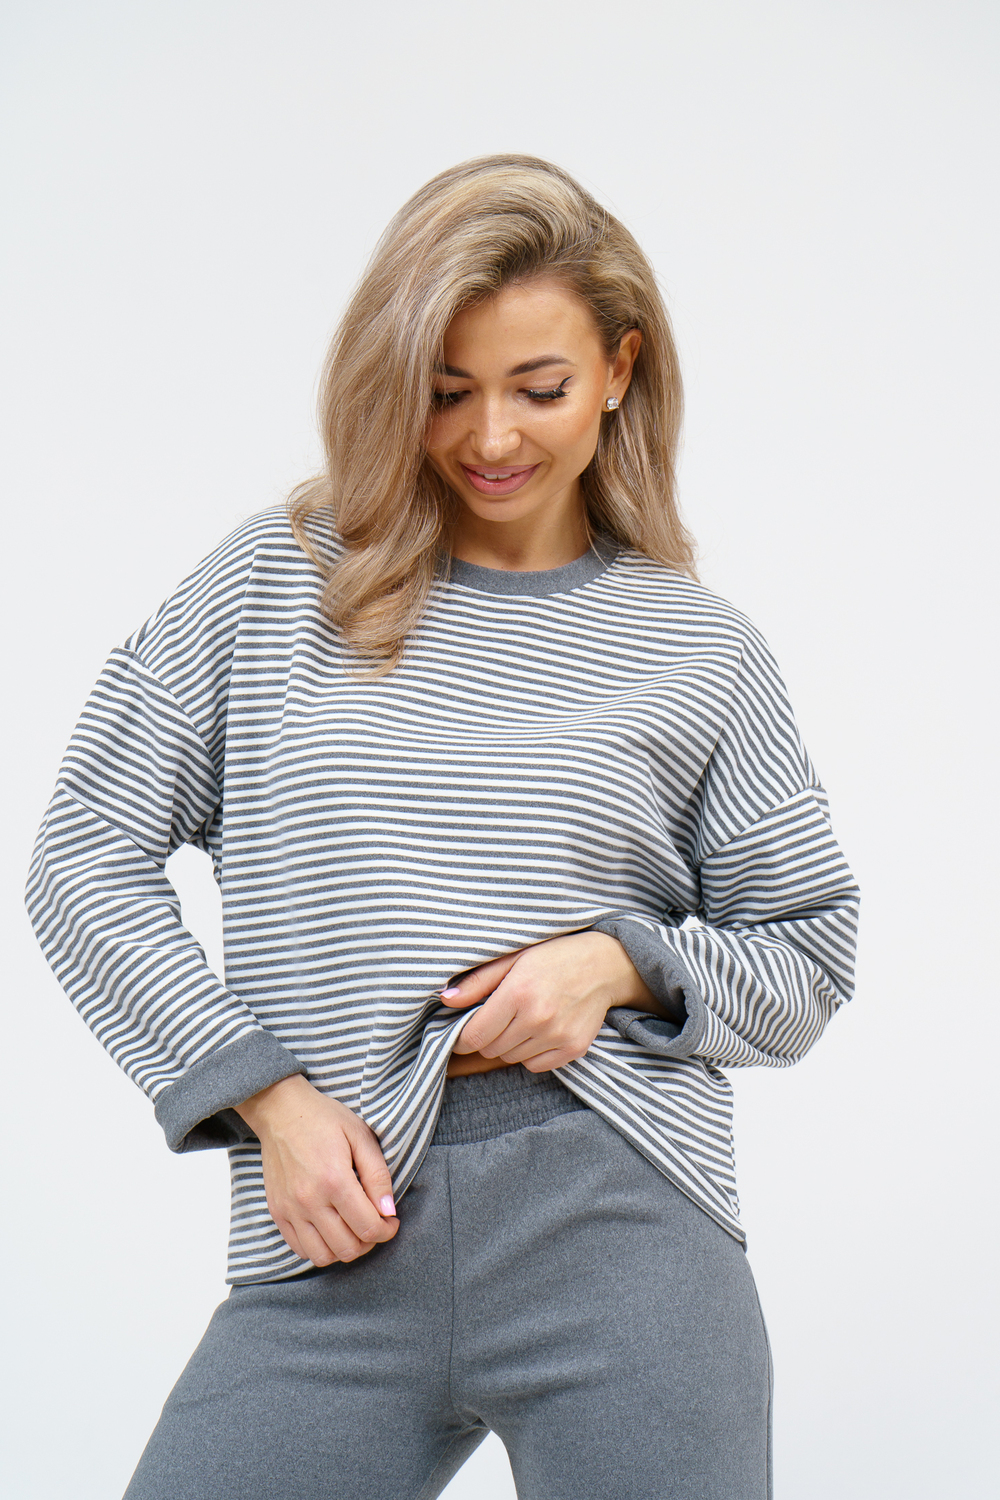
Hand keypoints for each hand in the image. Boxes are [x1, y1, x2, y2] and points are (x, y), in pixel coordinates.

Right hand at [235, 1074, 398, 1266]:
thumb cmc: (324, 1119)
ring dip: (345, 1249)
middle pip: (348, 1248)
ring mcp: (290, 1209)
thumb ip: (378, 1175)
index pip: (368, 1227)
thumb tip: (388, 1211)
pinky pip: (300, 1249)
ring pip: (323, 1256)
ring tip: (353, 1229)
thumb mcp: (360, 1136)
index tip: (391, 1220)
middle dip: (370, 1242)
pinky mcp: (277, 1212)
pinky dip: (320, 1248)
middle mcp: (309, 1200)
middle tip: (375, 1224)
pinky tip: (331, 1229)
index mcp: (334, 1179)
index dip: (387, 1230)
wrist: (282, 1112)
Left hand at [441, 931, 659, 1072]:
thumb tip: (445, 1000)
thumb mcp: (512, 958)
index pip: (474, 1035)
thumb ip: (477, 982)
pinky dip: (530, 1053)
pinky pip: (535, 1065)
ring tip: (521, 1019)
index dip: (461, 1037)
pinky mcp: (573, 1049)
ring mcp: (557, 1036)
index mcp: (518, 992)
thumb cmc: (554, 956)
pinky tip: (539, 1030)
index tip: (462, 1031)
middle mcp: (537, 1018)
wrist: (604, 964)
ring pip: (511, 1058)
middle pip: (491, 1049)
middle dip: (486, 1037)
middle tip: (497, 1018)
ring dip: (508, 1044)